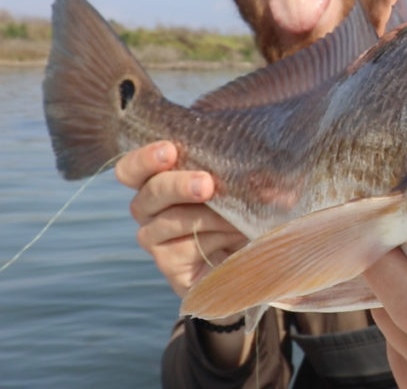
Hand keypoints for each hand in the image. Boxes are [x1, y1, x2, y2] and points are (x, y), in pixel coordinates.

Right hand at [115, 141, 247, 298]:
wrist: (256, 259)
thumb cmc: (247, 211)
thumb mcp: (252, 188)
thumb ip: (252, 176)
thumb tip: (264, 179)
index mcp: (162, 181)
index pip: (132, 170)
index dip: (143, 159)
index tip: (169, 150)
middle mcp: (151, 210)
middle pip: (148, 193)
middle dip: (177, 185)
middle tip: (207, 184)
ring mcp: (156, 240)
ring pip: (170, 220)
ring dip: (209, 216)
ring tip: (238, 217)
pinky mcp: (170, 265)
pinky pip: (185, 248)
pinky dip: (214, 237)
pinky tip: (235, 235)